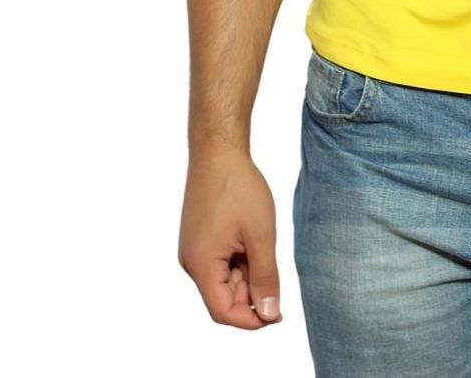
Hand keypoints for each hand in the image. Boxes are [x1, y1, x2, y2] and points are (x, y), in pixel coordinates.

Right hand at [178, 145, 283, 328]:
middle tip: (274, 266)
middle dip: (252, 292)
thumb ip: (265, 277)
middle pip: (224, 297)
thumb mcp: (260, 234)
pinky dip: (240, 258)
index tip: (278, 312)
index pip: (223, 313)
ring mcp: (194, 249)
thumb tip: (270, 313)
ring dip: (248, 272)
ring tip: (262, 241)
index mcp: (201, 265)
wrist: (218, 150)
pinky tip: (253, 237)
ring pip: (224, 279)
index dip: (252, 319)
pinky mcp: (199, 238)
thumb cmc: (238, 187)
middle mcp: (191, 262)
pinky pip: (220, 262)